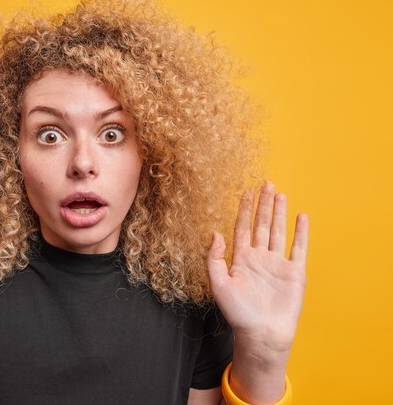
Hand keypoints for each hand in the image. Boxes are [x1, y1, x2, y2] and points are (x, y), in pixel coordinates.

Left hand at [207, 182, 308, 358]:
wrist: (261, 333)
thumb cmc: (237, 313)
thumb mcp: (218, 284)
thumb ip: (214, 258)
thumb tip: (214, 233)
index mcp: (241, 259)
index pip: (242, 228)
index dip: (244, 210)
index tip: (245, 191)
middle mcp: (259, 258)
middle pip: (262, 224)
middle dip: (263, 204)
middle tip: (266, 184)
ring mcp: (277, 263)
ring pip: (279, 231)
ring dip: (279, 212)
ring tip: (280, 194)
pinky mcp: (294, 272)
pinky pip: (299, 248)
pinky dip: (301, 232)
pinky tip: (301, 217)